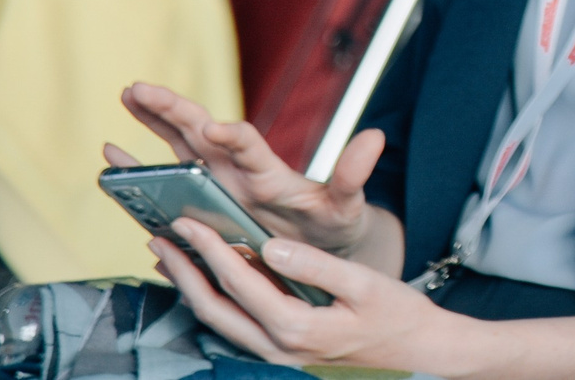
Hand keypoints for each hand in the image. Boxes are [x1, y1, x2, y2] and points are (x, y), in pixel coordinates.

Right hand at [113, 81, 396, 266]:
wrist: (319, 249)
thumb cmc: (332, 225)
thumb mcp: (346, 205)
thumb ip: (353, 176)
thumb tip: (376, 137)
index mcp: (267, 173)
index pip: (247, 145)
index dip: (232, 135)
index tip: (215, 128)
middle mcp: (236, 171)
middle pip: (200, 132)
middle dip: (172, 110)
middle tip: (139, 88)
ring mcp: (216, 185)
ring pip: (179, 147)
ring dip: (153, 122)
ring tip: (128, 94)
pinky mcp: (199, 207)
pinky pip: (163, 185)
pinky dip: (138, 168)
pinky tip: (112, 151)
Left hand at [150, 218, 470, 374]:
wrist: (415, 352)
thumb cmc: (395, 315)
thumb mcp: (364, 284)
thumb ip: (315, 266)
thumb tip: (270, 246)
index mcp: (295, 327)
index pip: (239, 282)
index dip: (209, 248)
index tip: (187, 220)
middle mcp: (276, 347)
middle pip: (212, 308)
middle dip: (182, 271)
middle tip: (159, 237)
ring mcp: (275, 355)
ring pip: (217, 321)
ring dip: (190, 287)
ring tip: (170, 256)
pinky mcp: (280, 352)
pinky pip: (232, 326)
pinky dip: (213, 299)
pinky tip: (207, 280)